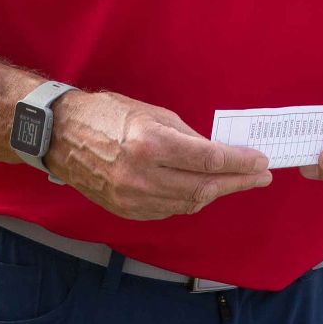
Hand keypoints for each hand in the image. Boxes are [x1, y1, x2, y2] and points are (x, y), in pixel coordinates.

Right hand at [46, 90, 271, 220]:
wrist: (61, 136)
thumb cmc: (106, 114)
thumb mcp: (151, 113)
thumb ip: (186, 136)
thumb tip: (216, 152)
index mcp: (151, 144)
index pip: (208, 159)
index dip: (239, 162)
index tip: (260, 161)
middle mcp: (143, 176)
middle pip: (204, 186)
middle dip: (237, 182)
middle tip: (261, 177)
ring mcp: (133, 198)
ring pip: (189, 203)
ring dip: (217, 193)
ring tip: (237, 183)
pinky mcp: (126, 211)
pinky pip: (169, 209)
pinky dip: (190, 201)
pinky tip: (204, 191)